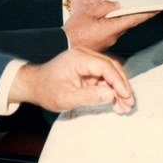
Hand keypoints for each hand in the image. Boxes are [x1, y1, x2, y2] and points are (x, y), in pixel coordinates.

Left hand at [8, 47, 134, 113]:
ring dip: (118, 89)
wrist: (33, 85)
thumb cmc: (46, 90)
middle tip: (129, 104)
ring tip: (124, 107)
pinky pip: (104, 77)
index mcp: (78, 58)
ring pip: (110, 72)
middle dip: (122, 86)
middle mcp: (84, 55)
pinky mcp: (87, 68)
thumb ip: (89, 96)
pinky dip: (111, 89)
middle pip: (111, 67)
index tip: (126, 97)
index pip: (105, 67)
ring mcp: (86, 61)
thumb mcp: (66, 98)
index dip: (118, 82)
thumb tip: (111, 94)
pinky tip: (115, 102)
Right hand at [63, 0, 155, 50]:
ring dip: (125, 17)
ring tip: (127, 6)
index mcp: (111, 27)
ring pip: (121, 25)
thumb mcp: (88, 12)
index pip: (135, 19)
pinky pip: (113, 29)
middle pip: (129, 22)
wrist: (64, 44)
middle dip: (137, 13)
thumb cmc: (74, 31)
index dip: (147, 13)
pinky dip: (115, 22)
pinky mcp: (105, 42)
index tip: (157, 8)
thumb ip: (105, 6)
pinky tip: (111, 16)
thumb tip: (116, 4)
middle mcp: (114, 36)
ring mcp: (110, 40)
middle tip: (145, 3)